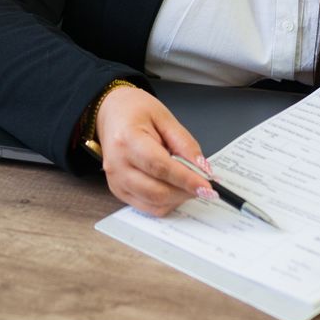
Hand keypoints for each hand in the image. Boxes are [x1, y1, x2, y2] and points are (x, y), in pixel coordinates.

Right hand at [93, 87, 213, 216]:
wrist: (112, 114)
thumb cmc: (135, 111)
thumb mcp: (165, 118)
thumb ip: (185, 144)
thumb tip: (202, 169)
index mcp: (127, 139)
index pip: (160, 166)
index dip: (186, 179)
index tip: (207, 186)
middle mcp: (117, 164)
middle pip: (157, 191)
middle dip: (185, 192)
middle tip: (205, 185)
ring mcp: (116, 181)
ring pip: (154, 204)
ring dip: (178, 198)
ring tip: (189, 183)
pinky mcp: (118, 191)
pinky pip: (148, 207)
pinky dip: (167, 202)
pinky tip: (175, 188)